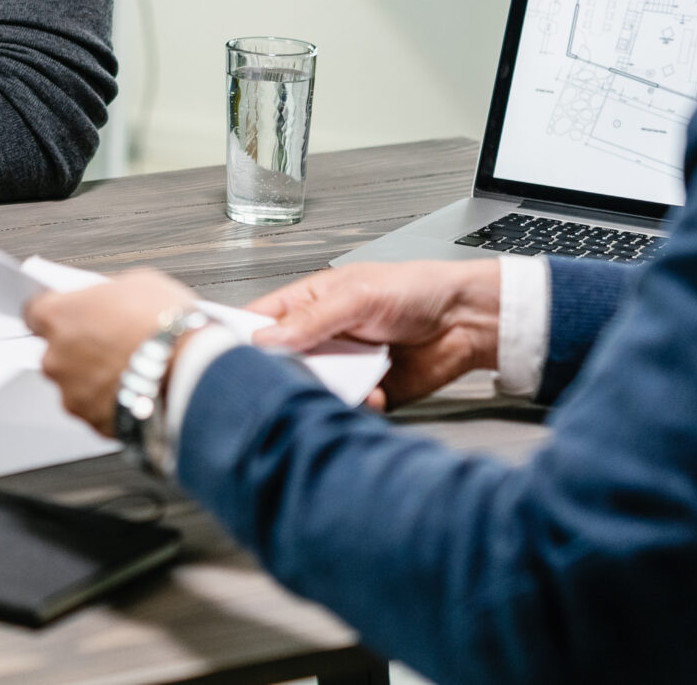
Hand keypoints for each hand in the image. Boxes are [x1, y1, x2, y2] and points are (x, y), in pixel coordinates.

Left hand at [24, 269, 198, 435]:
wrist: (196, 375)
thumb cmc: (169, 327)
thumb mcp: (138, 283)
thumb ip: (107, 292)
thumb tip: (105, 298)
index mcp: (59, 316)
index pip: (36, 310)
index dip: (59, 311)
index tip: (73, 313)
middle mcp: (56, 358)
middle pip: (56, 350)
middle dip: (80, 347)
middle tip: (115, 341)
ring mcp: (72, 395)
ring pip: (76, 383)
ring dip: (96, 377)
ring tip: (133, 368)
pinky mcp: (94, 424)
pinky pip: (97, 409)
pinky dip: (113, 402)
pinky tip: (139, 389)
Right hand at [245, 259, 501, 409]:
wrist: (467, 320)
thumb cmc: (415, 290)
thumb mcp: (357, 296)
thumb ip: (311, 319)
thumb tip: (266, 337)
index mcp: (309, 303)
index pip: (261, 320)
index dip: (241, 335)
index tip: (229, 352)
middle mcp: (322, 337)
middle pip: (283, 362)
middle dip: (285, 372)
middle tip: (293, 374)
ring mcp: (344, 365)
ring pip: (314, 388)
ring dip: (325, 390)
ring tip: (344, 381)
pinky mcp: (368, 391)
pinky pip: (349, 406)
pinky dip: (359, 404)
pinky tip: (373, 392)